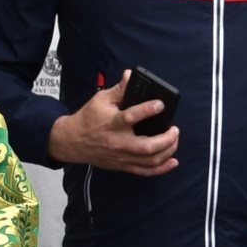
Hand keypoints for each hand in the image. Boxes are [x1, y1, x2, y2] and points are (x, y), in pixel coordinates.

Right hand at [45, 72, 179, 174]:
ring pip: (150, 160)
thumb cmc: (89, 118)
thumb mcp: (101, 100)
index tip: (161, 104)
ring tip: (174, 139)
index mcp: (112, 123)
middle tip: (174, 129)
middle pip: (147, 146)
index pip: (131, 117)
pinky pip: (145, 172)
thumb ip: (120, 89)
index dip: (148, 110)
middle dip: (166, 139)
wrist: (72, 141)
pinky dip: (162, 168)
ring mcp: (121, 156)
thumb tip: (131, 75)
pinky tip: (173, 161)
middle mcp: (118, 142)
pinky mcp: (122, 165)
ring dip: (168, 151)